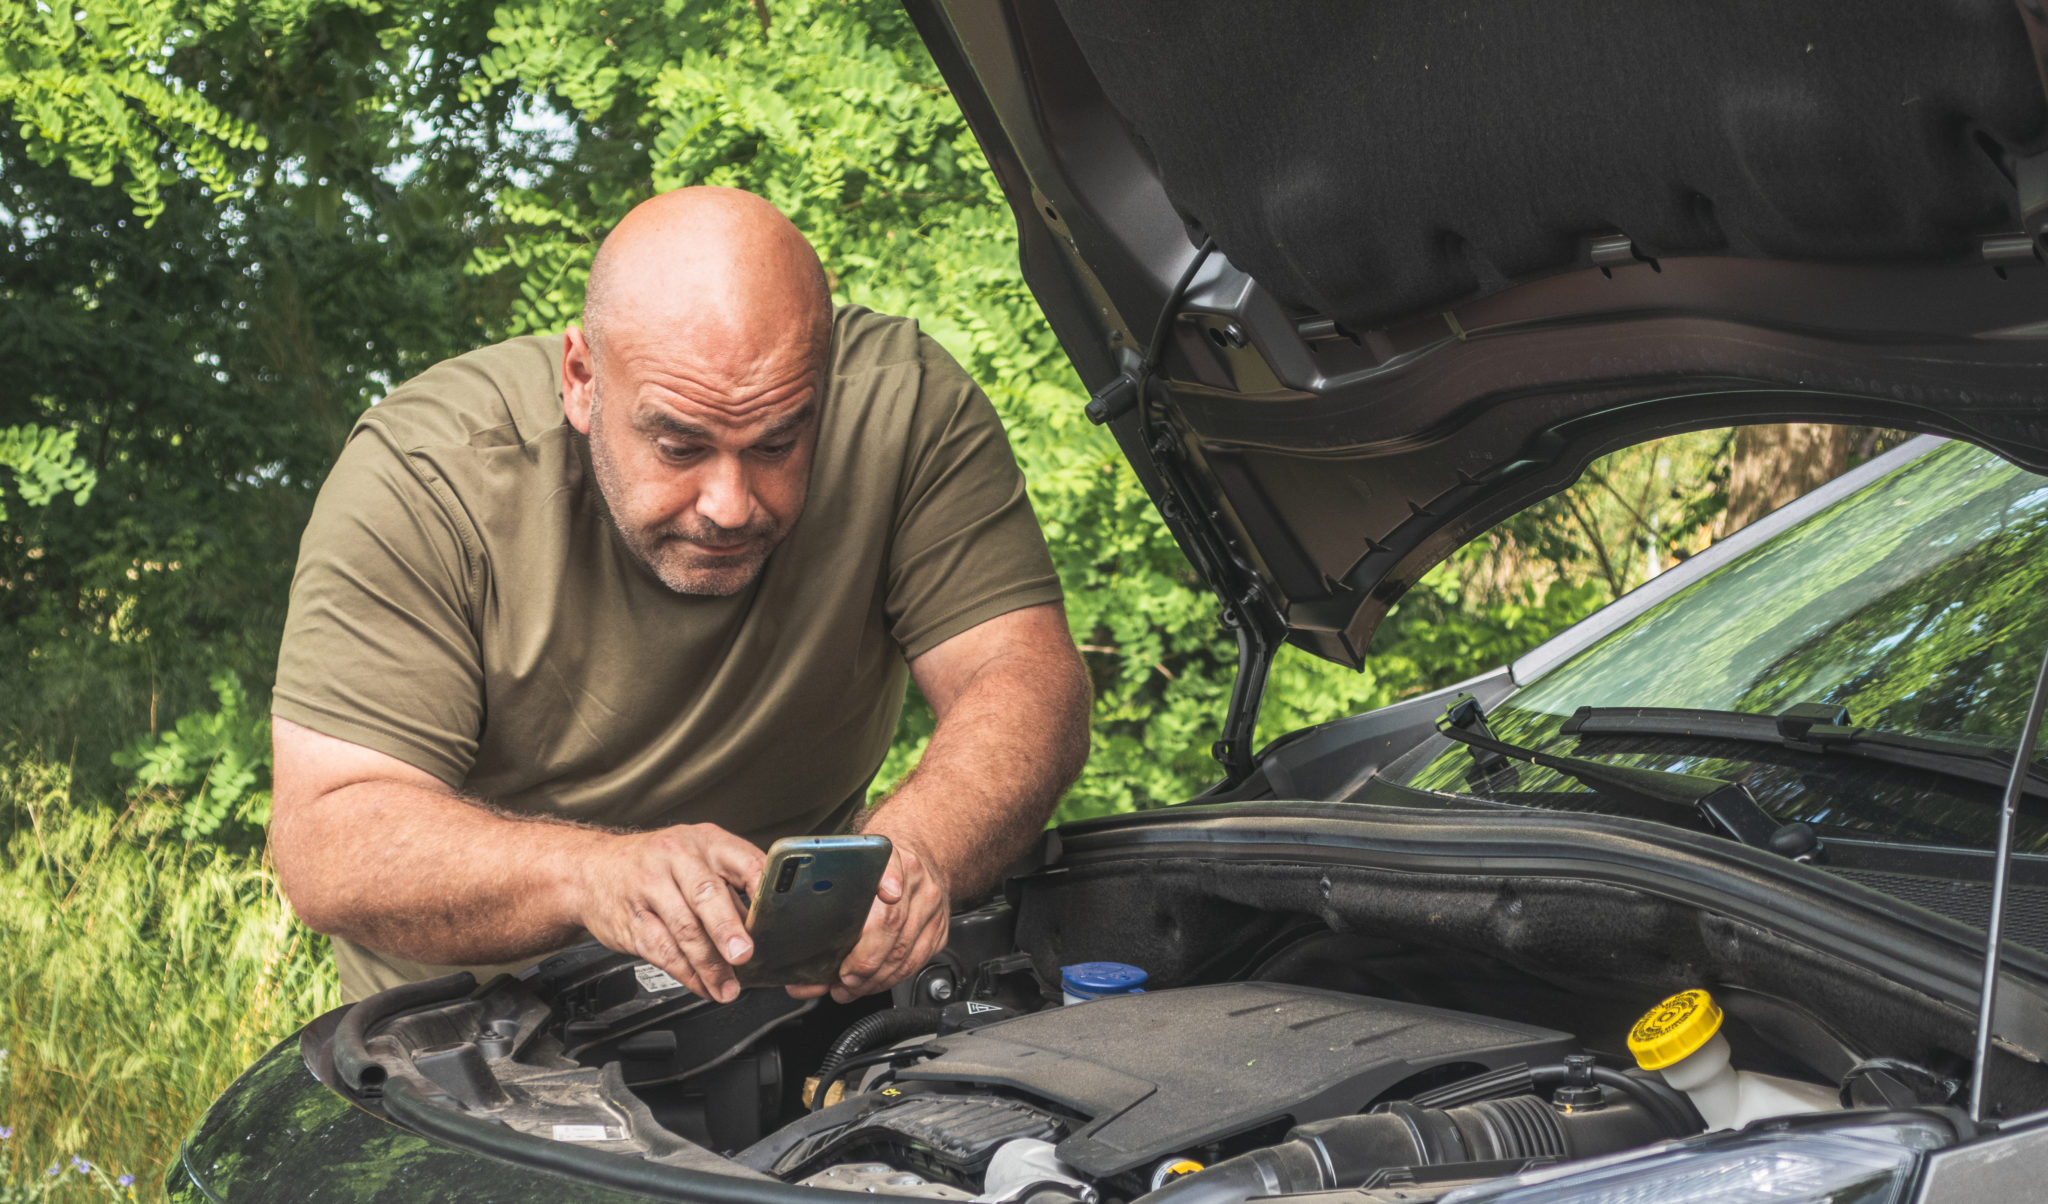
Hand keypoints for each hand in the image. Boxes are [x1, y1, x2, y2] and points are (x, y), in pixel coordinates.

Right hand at [572, 822, 764, 1003]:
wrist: (589, 869)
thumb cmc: (655, 864)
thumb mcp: (695, 856)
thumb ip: (729, 884)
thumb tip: (766, 925)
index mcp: (705, 841)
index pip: (744, 861)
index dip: (763, 891)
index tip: (776, 919)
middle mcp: (676, 858)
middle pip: (706, 894)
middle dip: (727, 929)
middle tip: (744, 956)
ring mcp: (649, 888)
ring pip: (683, 930)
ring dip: (709, 966)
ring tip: (727, 987)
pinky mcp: (630, 921)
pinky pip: (662, 951)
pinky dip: (686, 975)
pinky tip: (702, 985)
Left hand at [786, 836, 949, 1003]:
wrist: (915, 864)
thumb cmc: (875, 872)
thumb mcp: (852, 870)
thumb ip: (830, 901)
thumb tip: (799, 956)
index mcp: (892, 859)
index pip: (891, 871)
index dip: (889, 882)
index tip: (887, 894)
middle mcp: (916, 881)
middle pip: (893, 923)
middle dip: (865, 960)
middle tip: (843, 977)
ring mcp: (931, 907)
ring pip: (905, 951)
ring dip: (875, 978)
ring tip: (850, 987)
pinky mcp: (939, 930)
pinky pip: (915, 963)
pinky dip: (891, 979)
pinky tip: (872, 983)